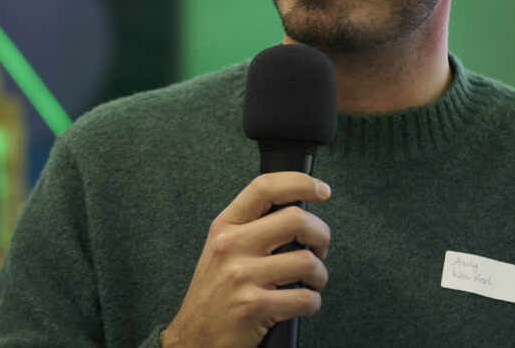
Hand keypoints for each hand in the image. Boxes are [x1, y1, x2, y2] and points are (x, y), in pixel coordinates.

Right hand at [160, 172, 331, 347]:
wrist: (193, 338)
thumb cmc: (215, 293)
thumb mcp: (222, 248)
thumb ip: (252, 227)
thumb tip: (297, 211)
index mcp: (226, 226)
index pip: (265, 187)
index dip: (300, 182)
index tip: (321, 190)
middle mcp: (232, 246)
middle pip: (296, 220)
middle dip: (321, 235)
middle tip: (320, 249)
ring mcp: (242, 276)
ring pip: (307, 261)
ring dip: (320, 275)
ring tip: (311, 282)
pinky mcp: (254, 306)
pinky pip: (304, 298)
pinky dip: (313, 302)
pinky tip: (302, 303)